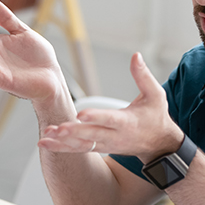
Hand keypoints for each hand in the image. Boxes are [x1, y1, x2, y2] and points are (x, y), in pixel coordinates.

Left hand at [39, 53, 183, 162]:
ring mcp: (107, 144)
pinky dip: (61, 147)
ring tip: (45, 136)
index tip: (80, 114)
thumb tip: (135, 55)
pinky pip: (79, 149)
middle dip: (74, 132)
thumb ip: (143, 76)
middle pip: (92, 135)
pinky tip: (44, 142)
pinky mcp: (100, 148)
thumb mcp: (156, 95)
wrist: (159, 144)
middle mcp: (115, 135)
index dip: (96, 117)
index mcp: (128, 122)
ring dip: (63, 142)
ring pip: (82, 145)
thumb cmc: (156, 116)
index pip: (110, 119)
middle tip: (57, 128)